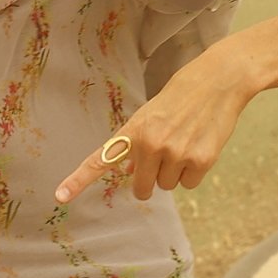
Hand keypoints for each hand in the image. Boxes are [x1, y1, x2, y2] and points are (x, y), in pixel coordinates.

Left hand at [53, 39, 260, 203]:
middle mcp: (151, 144)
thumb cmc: (180, 97)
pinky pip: (189, 184)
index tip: (59, 197)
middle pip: (143, 187)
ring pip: (168, 186)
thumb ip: (137, 144)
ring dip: (175, 172)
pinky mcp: (201, 161)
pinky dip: (194, 172)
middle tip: (163, 158)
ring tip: (186, 142)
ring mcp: (176, 154)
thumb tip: (131, 173)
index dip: (78, 180)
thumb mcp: (151, 115)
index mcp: (133, 131)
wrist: (218, 81)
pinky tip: (200, 146)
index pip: (100, 159)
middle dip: (150, 181)